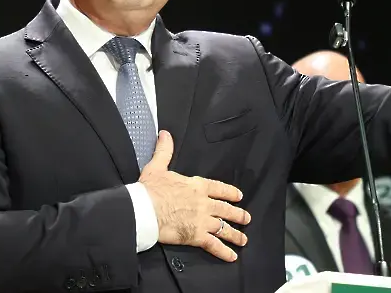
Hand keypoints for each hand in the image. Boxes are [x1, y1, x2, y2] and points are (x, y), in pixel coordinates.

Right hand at [139, 130, 250, 261]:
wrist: (145, 210)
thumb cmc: (150, 190)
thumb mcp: (157, 166)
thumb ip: (164, 150)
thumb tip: (165, 135)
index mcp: (196, 186)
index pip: (218, 188)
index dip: (229, 192)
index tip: (238, 196)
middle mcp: (203, 203)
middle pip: (225, 209)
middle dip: (237, 214)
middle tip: (246, 218)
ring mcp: (202, 220)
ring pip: (223, 228)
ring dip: (235, 234)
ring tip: (243, 239)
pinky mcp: (196, 236)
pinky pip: (214, 245)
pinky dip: (224, 251)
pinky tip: (232, 256)